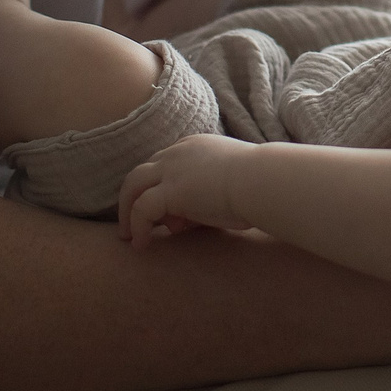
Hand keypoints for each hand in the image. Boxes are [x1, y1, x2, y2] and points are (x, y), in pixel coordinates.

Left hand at [118, 133, 252, 246]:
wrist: (264, 181)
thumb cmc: (259, 184)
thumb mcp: (232, 183)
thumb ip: (211, 192)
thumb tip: (200, 214)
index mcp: (195, 146)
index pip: (165, 164)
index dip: (161, 188)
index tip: (168, 216)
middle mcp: (179, 152)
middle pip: (143, 172)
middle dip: (135, 197)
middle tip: (132, 223)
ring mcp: (172, 169)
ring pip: (132, 185)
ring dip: (126, 211)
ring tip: (128, 235)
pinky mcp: (170, 190)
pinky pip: (141, 209)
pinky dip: (137, 227)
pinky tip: (141, 244)